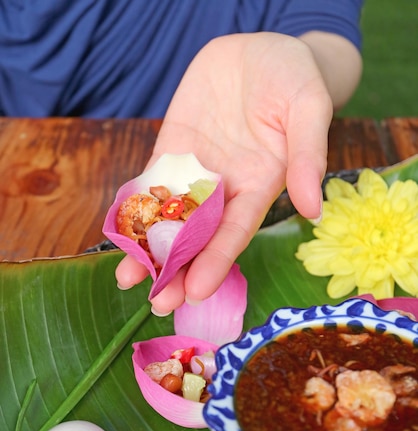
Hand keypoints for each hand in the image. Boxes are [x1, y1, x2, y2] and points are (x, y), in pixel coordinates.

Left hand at [116, 32, 333, 312]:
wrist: (261, 50)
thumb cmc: (294, 77)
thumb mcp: (309, 108)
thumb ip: (307, 157)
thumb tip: (313, 210)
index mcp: (260, 186)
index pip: (235, 233)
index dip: (216, 261)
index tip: (197, 291)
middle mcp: (226, 188)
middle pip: (199, 237)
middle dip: (178, 270)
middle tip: (158, 304)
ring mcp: (196, 171)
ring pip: (169, 216)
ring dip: (149, 249)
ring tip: (127, 279)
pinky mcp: (172, 149)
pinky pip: (150, 181)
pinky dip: (134, 207)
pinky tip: (119, 233)